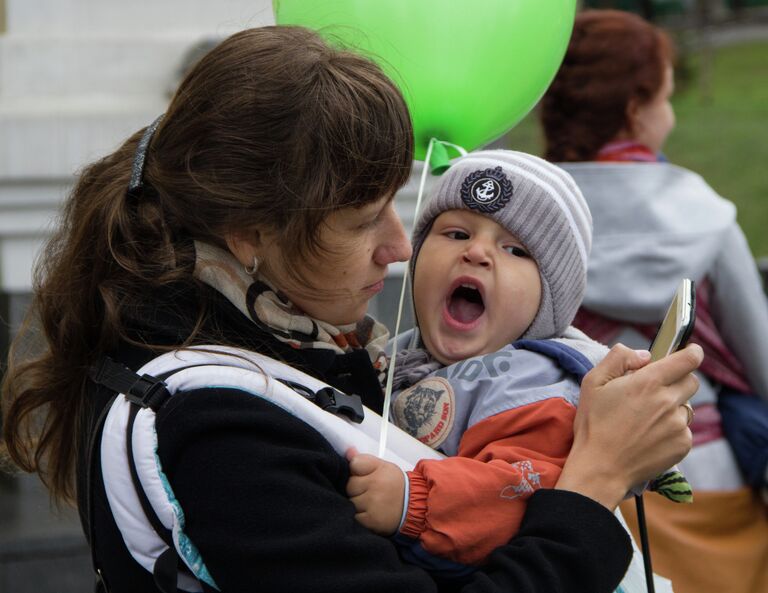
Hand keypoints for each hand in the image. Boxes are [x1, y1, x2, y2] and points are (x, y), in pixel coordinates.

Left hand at [346, 451, 404, 534]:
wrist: (415, 507)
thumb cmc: (396, 485)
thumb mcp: (384, 467)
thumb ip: (365, 460)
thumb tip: (348, 452)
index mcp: (380, 469)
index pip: (354, 464)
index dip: (355, 470)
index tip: (361, 475)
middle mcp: (376, 485)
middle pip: (349, 485)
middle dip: (355, 489)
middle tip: (367, 491)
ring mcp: (373, 504)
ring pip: (350, 502)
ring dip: (356, 504)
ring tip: (369, 503)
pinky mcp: (371, 520)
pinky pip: (354, 517)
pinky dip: (359, 517)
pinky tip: (369, 513)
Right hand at [557, 343, 702, 509]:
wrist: (600, 468)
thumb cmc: (594, 424)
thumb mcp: (593, 382)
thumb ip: (618, 358)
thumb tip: (644, 356)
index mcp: (648, 382)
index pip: (687, 360)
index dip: (692, 352)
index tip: (691, 352)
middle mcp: (668, 402)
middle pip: (691, 381)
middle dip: (678, 380)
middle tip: (656, 389)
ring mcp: (678, 425)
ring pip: (686, 407)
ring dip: (672, 407)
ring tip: (647, 419)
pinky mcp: (682, 445)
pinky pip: (684, 429)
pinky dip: (671, 429)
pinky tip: (649, 436)